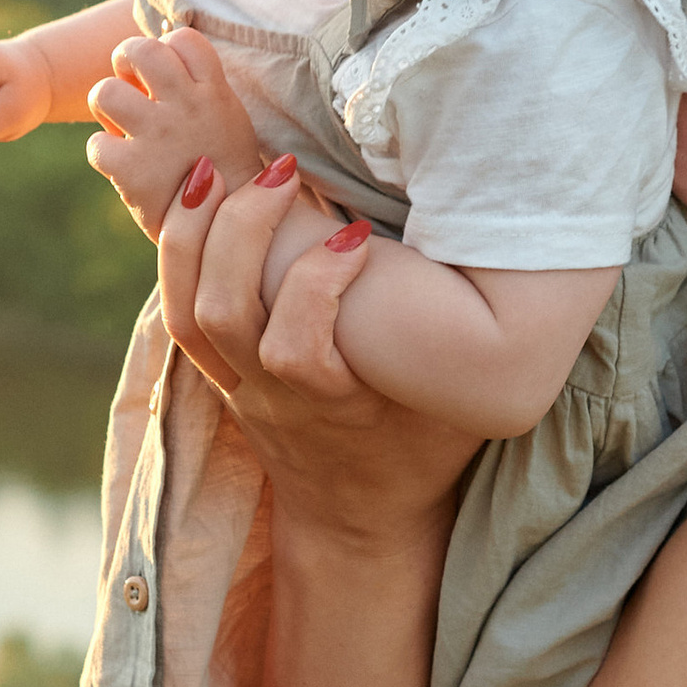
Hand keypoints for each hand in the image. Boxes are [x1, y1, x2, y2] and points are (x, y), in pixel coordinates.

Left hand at [86, 27, 267, 239]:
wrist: (238, 233)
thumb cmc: (230, 180)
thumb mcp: (229, 123)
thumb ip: (201, 94)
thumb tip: (166, 64)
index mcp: (213, 93)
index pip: (183, 38)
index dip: (166, 49)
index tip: (166, 76)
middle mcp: (186, 107)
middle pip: (140, 50)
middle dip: (125, 62)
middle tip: (130, 87)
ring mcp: (158, 136)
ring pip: (105, 92)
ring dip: (106, 107)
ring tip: (121, 126)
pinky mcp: (134, 171)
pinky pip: (96, 145)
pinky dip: (103, 155)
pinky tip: (122, 168)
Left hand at [160, 161, 482, 544]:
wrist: (359, 519)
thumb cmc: (424, 446)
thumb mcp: (457, 402)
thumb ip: (462, 340)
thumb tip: (510, 246)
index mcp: (339, 406)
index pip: (296, 351)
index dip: (313, 286)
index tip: (356, 236)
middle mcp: (276, 399)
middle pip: (225, 315)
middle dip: (243, 232)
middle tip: (282, 172)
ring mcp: (238, 389)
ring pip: (187, 312)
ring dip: (194, 233)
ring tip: (216, 168)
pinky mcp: (217, 377)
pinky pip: (176, 316)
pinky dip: (178, 253)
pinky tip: (197, 200)